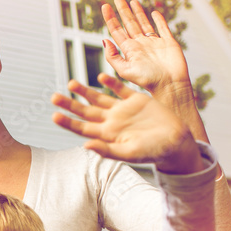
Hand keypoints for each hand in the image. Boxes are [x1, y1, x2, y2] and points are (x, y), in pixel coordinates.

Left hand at [52, 75, 203, 174]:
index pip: (83, 128)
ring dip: (85, 91)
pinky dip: (111, 82)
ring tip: (71, 84)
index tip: (54, 116)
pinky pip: (120, 89)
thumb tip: (86, 145)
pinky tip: (101, 76)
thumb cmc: (154, 153)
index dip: (68, 122)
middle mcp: (112, 122)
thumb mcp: (129, 153)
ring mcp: (123, 110)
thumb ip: (107, 150)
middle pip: (86, 111)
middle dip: (70, 104)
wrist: (177, 142)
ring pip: (99, 98)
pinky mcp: (136, 100)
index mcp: (108, 135)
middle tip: (53, 97)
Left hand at [101, 0, 191, 101]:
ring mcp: (154, 43)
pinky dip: (159, 20)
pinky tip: (154, 12)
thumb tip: (104, 40)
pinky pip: (163, 28)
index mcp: (129, 50)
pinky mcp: (168, 43)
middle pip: (129, 24)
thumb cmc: (147, 81)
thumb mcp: (125, 70)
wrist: (170, 85)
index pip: (117, 30)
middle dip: (123, 11)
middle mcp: (140, 44)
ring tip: (132, 1)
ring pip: (144, 24)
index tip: (105, 6)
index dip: (111, 18)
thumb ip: (113, 56)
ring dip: (138, 12)